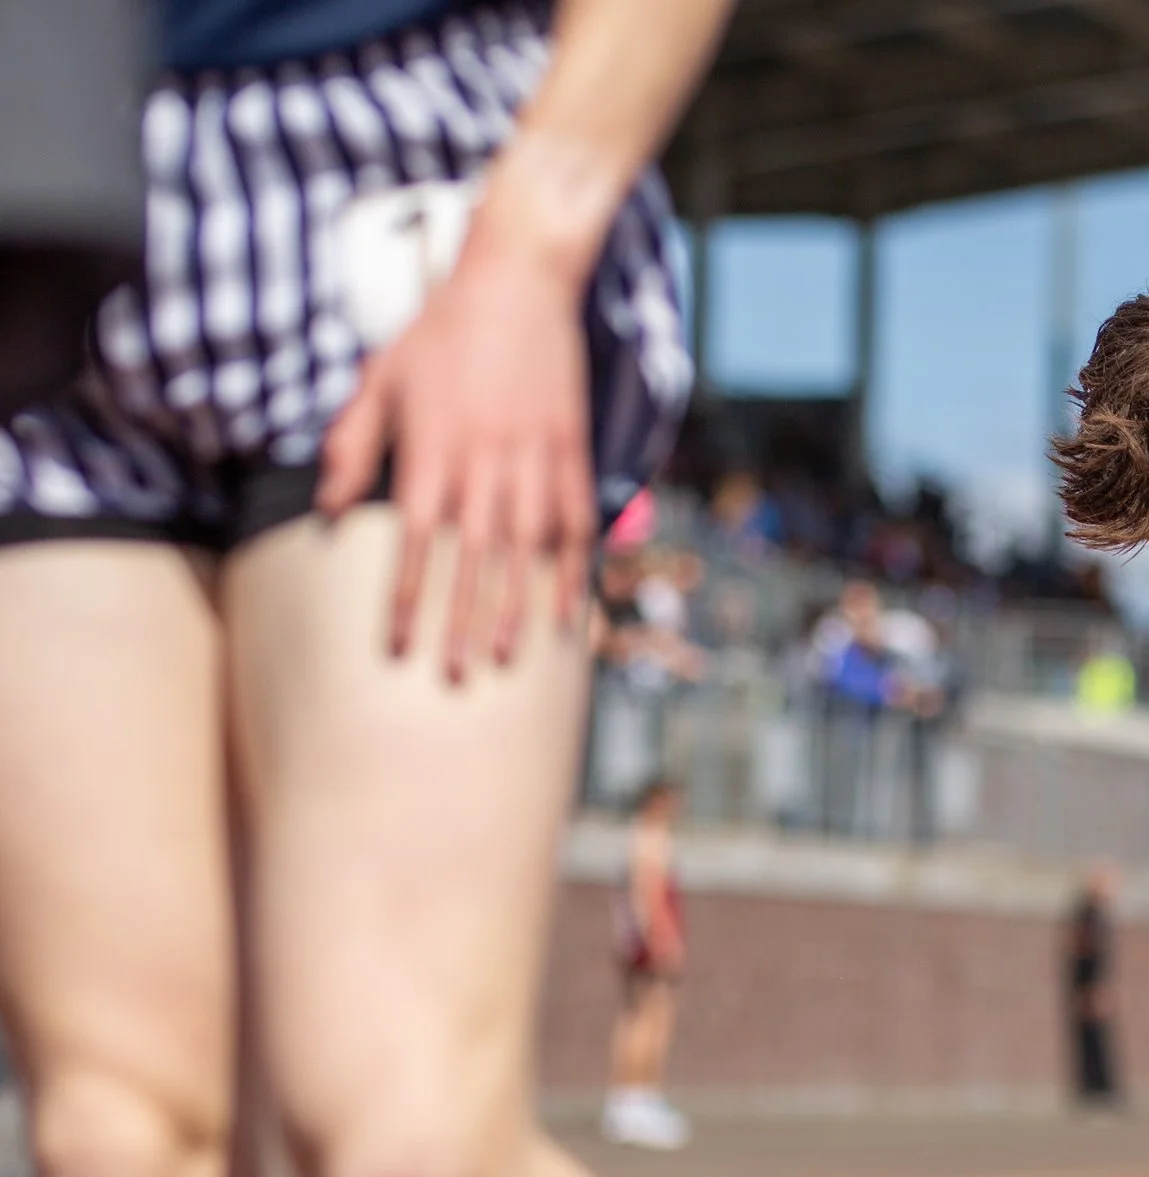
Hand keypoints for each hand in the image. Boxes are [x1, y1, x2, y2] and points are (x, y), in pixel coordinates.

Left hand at [318, 230, 595, 680]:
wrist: (519, 280)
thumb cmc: (440, 330)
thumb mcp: (379, 378)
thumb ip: (351, 444)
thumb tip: (324, 508)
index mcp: (432, 449)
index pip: (413, 541)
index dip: (404, 597)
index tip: (396, 645)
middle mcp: (485, 463)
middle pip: (473, 562)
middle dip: (464, 623)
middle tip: (458, 676)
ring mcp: (534, 461)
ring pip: (527, 552)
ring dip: (518, 609)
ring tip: (510, 658)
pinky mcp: (571, 453)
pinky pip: (575, 525)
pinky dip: (573, 572)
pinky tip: (568, 613)